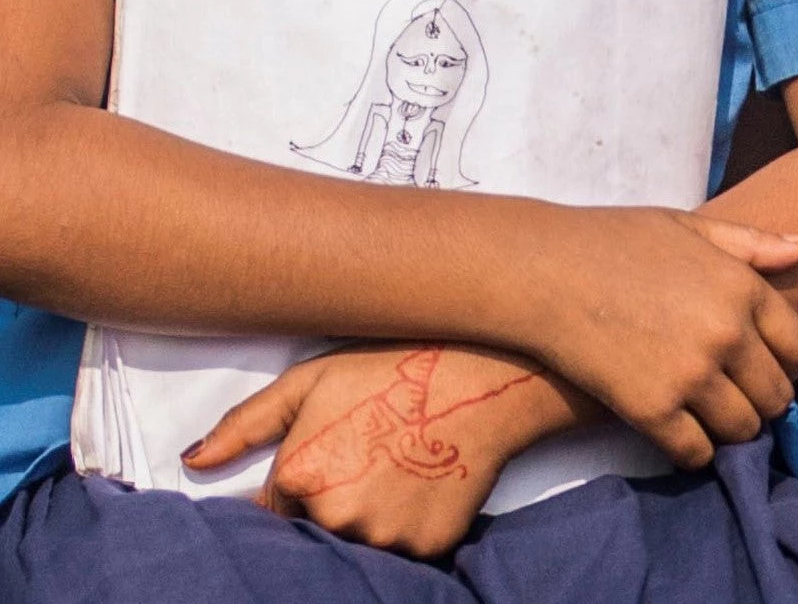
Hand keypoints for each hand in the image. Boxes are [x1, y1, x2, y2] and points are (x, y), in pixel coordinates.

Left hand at [184, 344, 586, 557]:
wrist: (483, 375)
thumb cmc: (392, 369)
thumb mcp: (313, 379)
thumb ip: (247, 423)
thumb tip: (193, 462)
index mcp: (302, 474)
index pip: (273, 513)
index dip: (295, 488)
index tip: (326, 462)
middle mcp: (338, 517)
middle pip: (315, 529)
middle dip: (331, 501)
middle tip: (367, 456)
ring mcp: (384, 538)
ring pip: (357, 542)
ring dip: (368, 516)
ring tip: (396, 465)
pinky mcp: (426, 549)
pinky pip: (401, 551)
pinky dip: (405, 525)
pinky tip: (420, 482)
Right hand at [520, 207, 797, 466]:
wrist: (546, 270)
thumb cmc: (615, 240)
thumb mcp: (688, 226)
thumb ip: (750, 242)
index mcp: (742, 286)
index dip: (785, 361)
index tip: (762, 365)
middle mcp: (727, 333)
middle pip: (777, 396)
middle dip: (761, 400)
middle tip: (733, 395)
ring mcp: (691, 375)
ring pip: (743, 430)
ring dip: (730, 429)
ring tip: (707, 414)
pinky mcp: (653, 411)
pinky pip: (698, 452)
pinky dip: (693, 449)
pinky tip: (676, 430)